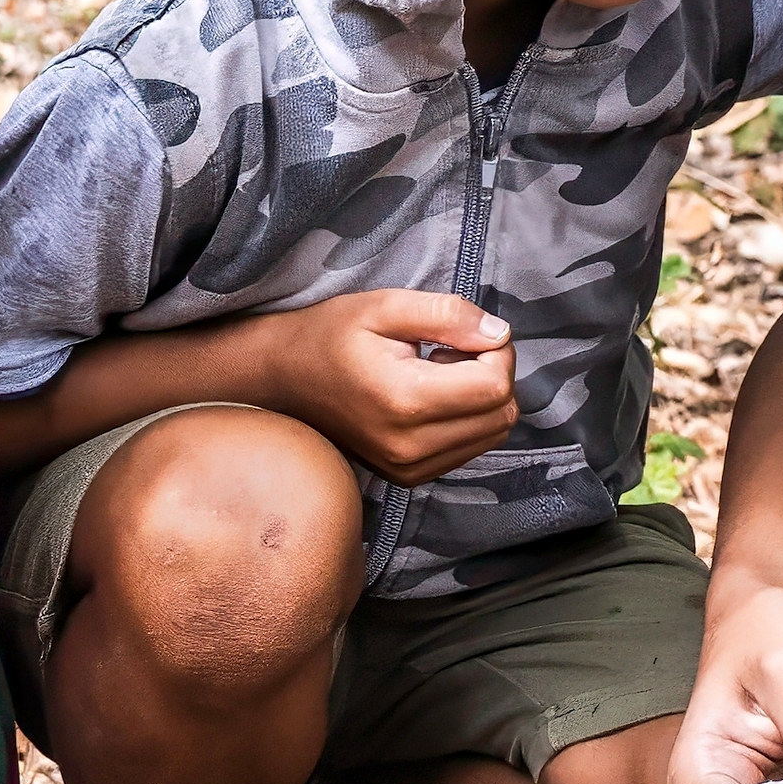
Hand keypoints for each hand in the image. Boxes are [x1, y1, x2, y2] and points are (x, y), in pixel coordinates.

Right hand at [270, 291, 517, 482]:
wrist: (282, 379)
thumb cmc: (330, 335)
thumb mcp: (385, 306)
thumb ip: (447, 315)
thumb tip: (499, 334)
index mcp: (406, 400)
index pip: (496, 387)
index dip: (497, 352)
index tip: (467, 334)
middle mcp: (410, 446)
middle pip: (500, 416)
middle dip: (493, 375)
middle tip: (452, 351)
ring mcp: (408, 468)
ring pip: (491, 436)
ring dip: (481, 400)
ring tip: (437, 374)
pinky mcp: (409, 477)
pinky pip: (469, 450)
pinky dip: (467, 421)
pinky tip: (431, 398)